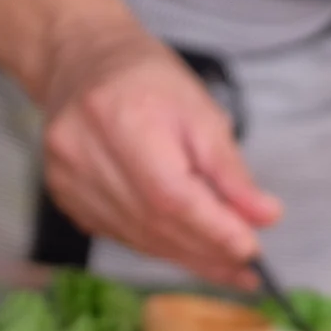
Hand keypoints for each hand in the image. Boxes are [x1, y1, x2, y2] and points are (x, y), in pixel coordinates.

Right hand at [40, 26, 280, 285]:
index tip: (250, 249)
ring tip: (227, 265)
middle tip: (246, 266)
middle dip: (207, 250)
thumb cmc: (147, 81)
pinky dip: (161, 248)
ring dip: (188, 257)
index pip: (171, 195)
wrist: (84, 64)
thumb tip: (264, 216)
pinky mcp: (66, 197)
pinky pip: (122, 237)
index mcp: (120, 117)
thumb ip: (231, 170)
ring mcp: (68, 177)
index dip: (213, 229)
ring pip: (139, 239)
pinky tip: (189, 249)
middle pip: (155, 223)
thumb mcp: (201, 113)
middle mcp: (84, 151)